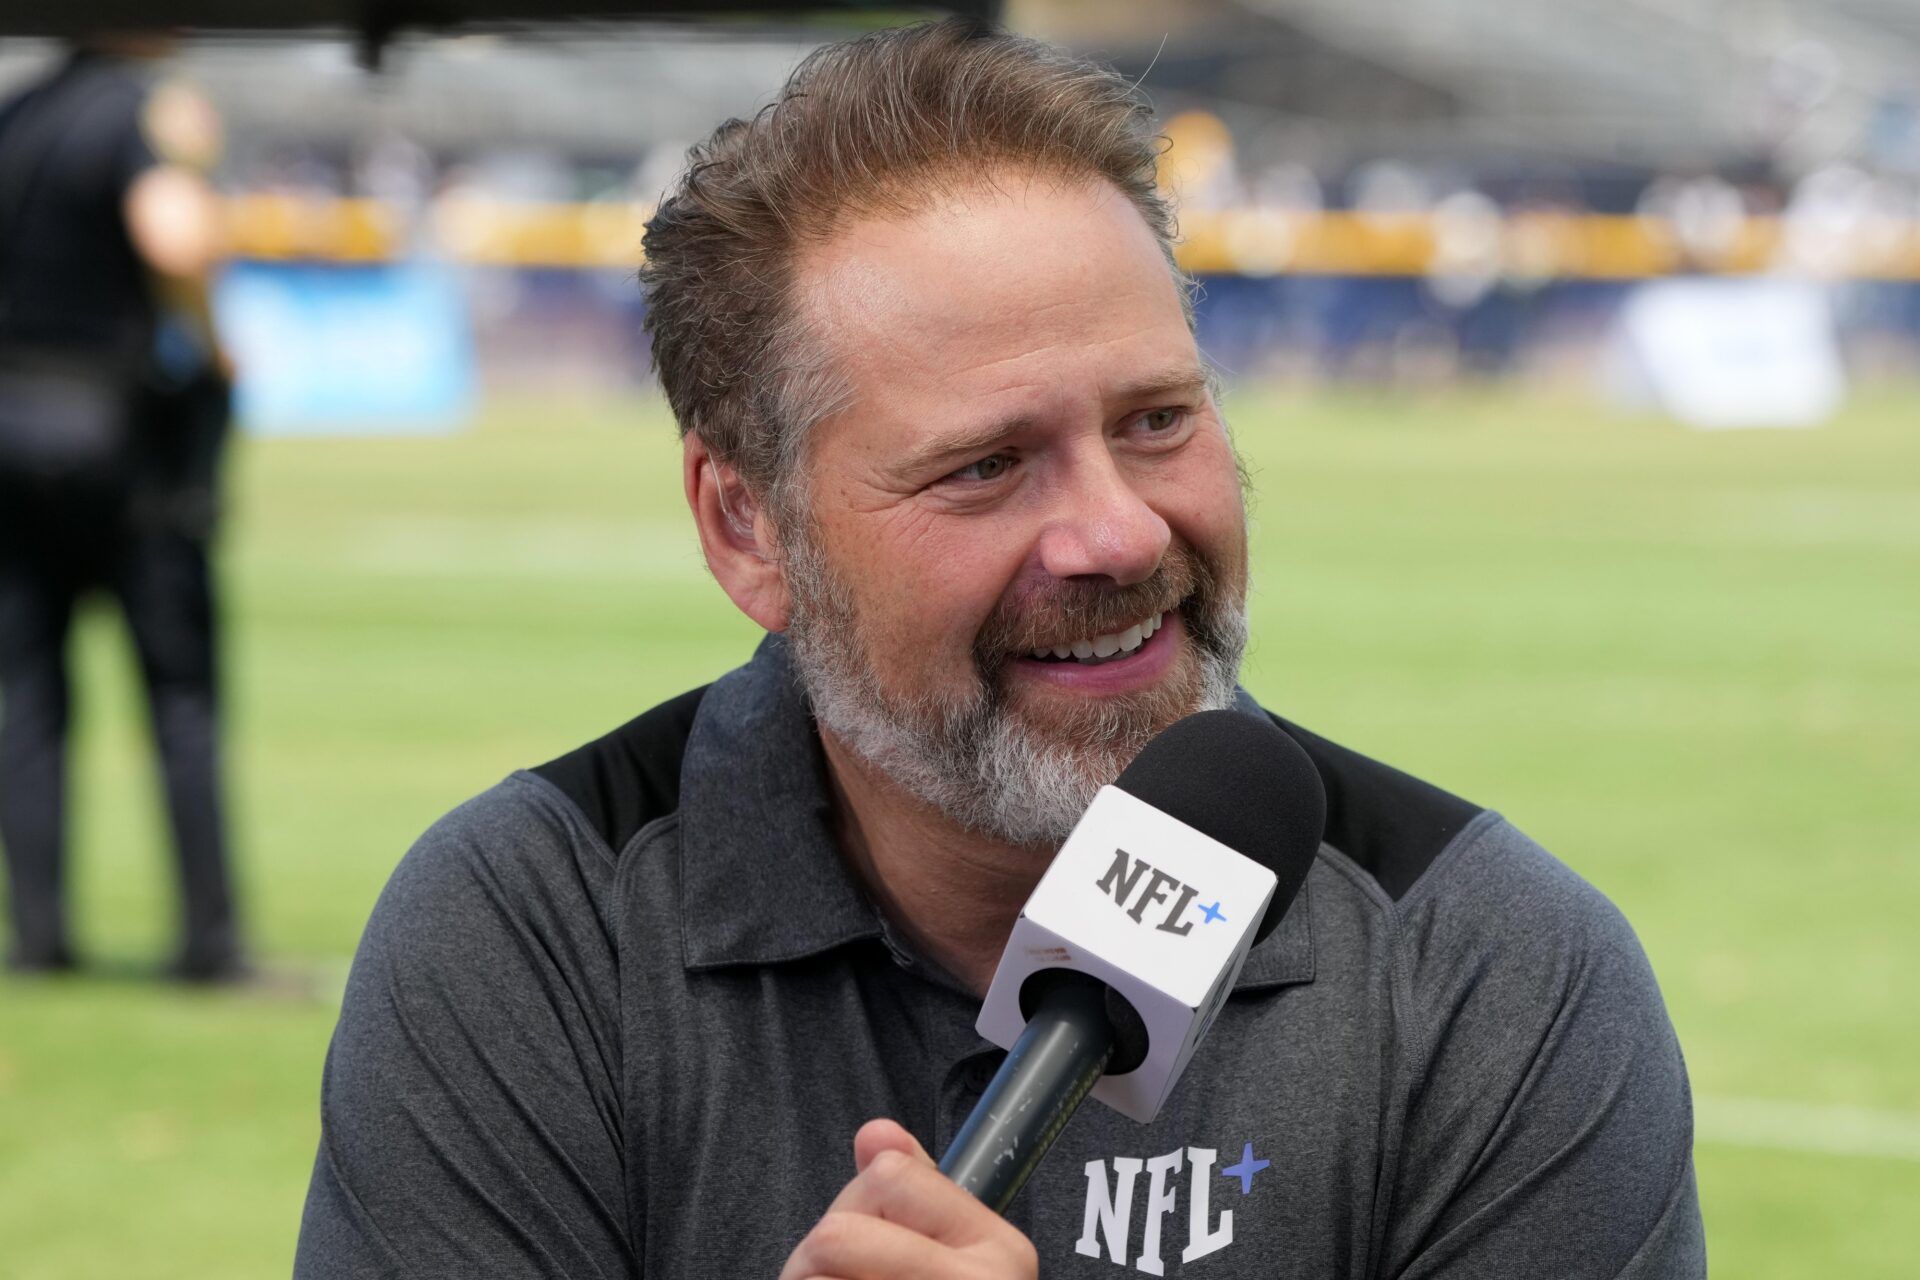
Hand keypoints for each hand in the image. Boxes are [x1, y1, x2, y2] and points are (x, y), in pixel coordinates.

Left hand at [778, 1118, 1038, 1279]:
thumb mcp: (950, 1253)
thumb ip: (915, 1191)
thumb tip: (876, 1133)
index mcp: (1000, 1247)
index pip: (888, 1176)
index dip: (860, 1207)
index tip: (874, 1246)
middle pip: (838, 1230)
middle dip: (819, 1255)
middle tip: (842, 1279)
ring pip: (815, 1266)